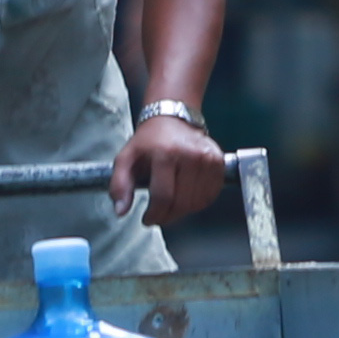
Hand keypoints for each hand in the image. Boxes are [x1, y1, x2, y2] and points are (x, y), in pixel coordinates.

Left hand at [117, 112, 226, 236]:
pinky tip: (186, 196)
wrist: (173, 118)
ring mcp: (208, 158)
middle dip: (167, 216)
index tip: (147, 219)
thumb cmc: (149, 141)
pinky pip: (210, 195)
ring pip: (197, 203)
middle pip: (182, 203)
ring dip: (182, 211)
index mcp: (166, 153)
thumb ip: (119, 185)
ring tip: (171, 204)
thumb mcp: (126, 158)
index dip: (155, 215)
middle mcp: (190, 155)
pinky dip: (197, 203)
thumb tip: (121, 210)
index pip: (164, 197)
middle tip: (158, 215)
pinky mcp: (219, 162)